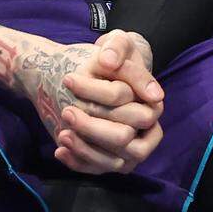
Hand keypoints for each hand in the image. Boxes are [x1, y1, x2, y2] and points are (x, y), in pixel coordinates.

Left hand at [54, 31, 164, 174]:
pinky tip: (60, 149)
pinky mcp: (113, 158)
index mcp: (152, 102)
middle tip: (66, 111)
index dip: (98, 93)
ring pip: (113, 161)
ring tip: (62, 132)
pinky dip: (79, 162)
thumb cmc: (112, 57)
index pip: (126, 101)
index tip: (69, 80)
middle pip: (123, 136)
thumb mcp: (118, 42)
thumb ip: (117, 47)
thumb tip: (108, 62)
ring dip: (85, 148)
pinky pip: (99, 169)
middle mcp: (146, 129)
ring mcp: (131, 148)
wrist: (98, 75)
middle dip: (92, 127)